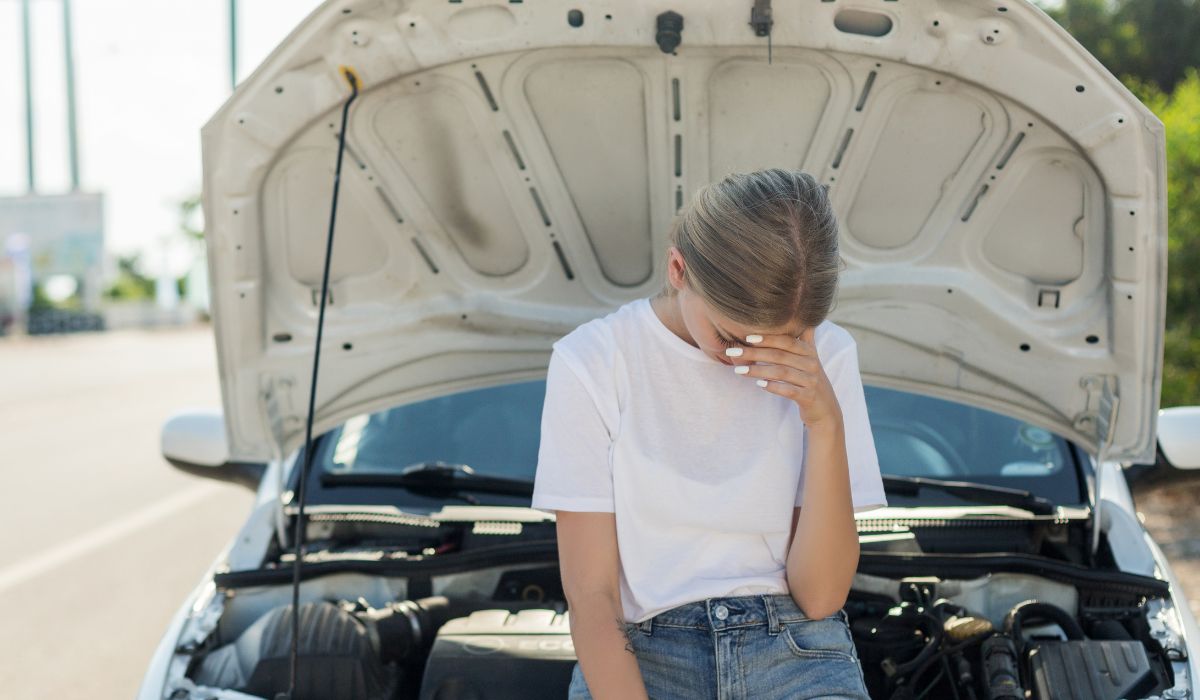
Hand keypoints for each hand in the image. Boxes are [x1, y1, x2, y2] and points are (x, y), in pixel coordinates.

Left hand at [728, 326, 843, 430]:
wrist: (826, 410)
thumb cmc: (810, 381)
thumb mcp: (811, 359)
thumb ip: (805, 339)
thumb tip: (804, 319)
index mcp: (809, 352)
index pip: (787, 341)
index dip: (767, 338)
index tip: (747, 338)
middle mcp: (812, 364)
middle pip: (780, 355)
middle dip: (755, 353)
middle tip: (733, 353)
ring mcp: (811, 381)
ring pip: (782, 372)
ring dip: (758, 370)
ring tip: (739, 370)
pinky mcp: (809, 397)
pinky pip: (790, 391)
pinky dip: (774, 387)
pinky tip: (759, 384)